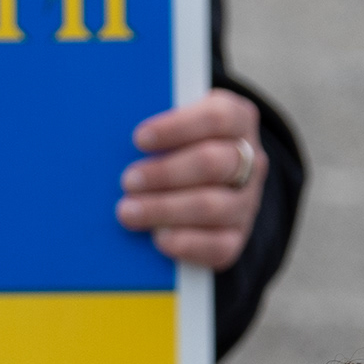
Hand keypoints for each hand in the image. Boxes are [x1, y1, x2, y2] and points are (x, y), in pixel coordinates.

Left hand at [120, 89, 270, 268]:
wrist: (203, 186)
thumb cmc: (178, 147)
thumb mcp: (176, 128)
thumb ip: (159, 129)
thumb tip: (113, 137)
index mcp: (238, 120)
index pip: (217, 117)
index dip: (177, 127)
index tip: (139, 139)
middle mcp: (250, 161)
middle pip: (213, 163)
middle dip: (166, 172)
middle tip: (127, 180)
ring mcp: (246, 202)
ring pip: (212, 206)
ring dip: (165, 209)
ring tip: (128, 212)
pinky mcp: (237, 238)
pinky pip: (218, 246)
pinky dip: (185, 243)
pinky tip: (158, 238)